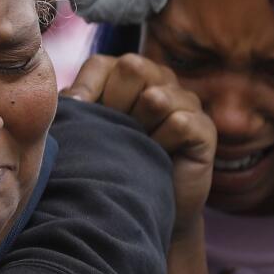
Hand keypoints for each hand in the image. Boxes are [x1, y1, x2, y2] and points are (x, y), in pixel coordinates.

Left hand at [64, 54, 214, 239]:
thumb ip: (76, 109)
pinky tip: (158, 157)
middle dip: (115, 104)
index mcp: (126, 76)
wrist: (140, 209)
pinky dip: (162, 144)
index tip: (80, 118)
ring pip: (155, 98)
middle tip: (115, 132)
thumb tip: (69, 100)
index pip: (100, 64)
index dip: (87, 91)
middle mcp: (158, 81)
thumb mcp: (87, 131)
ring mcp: (184, 101)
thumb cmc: (110, 165)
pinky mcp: (204, 127)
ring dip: (138, 129)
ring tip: (138, 147)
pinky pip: (179, 123)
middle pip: (132, 67)